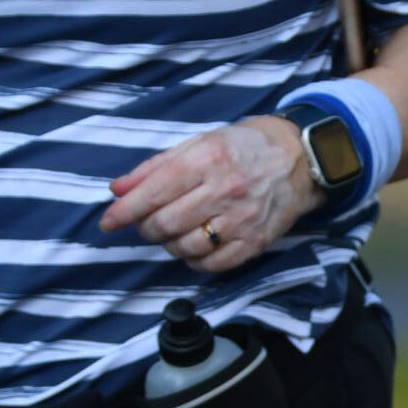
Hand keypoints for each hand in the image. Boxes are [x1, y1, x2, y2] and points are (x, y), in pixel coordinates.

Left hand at [100, 116, 320, 273]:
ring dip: (169, 244)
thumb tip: (118, 189)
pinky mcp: (255, 242)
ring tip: (173, 231)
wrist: (299, 158)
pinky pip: (212, 265)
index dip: (124, 211)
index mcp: (207, 159)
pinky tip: (193, 246)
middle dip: (146, 227)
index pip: (154, 192)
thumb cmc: (244, 146)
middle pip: (165, 224)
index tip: (108, 221)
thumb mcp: (199, 143)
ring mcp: (242, 220)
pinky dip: (193, 260)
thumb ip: (156, 166)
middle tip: (147, 222)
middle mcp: (224, 191)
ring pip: (186, 247)